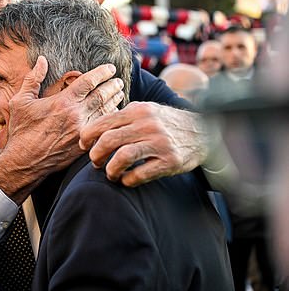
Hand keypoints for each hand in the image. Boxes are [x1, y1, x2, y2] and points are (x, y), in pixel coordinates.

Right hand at [0, 57, 123, 203]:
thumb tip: (41, 60)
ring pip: (106, 112)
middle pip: (102, 95)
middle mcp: (76, 115)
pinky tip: (114, 115)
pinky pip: (103, 129)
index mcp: (62, 102)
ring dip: (115, 101)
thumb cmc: (21, 131)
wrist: (24, 162)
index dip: (102, 72)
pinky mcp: (84, 145)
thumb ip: (33, 79)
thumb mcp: (20, 101)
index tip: (110, 68)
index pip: (89, 82)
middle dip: (113, 86)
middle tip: (118, 81)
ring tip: (120, 94)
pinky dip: (110, 120)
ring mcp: (82, 131)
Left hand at [79, 102, 207, 186]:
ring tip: (109, 173)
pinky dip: (128, 180)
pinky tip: (126, 180)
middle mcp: (148, 125)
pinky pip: (140, 174)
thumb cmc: (167, 122)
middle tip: (95, 162)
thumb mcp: (146, 110)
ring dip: (110, 169)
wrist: (205, 131)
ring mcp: (160, 143)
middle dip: (96, 154)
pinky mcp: (170, 161)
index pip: (103, 123)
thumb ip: (123, 116)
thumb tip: (93, 128)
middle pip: (108, 140)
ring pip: (122, 157)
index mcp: (138, 110)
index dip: (87, 136)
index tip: (83, 145)